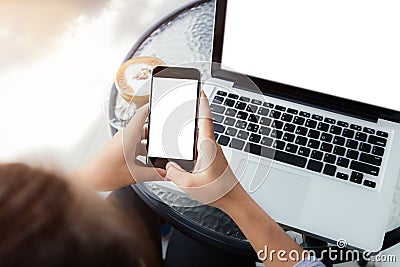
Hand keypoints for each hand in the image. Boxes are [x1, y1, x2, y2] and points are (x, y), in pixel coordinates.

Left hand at [71, 104, 165, 190]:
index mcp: (128, 136)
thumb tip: (166, 174)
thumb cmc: (102, 173)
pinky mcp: (120, 151)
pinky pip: (136, 148)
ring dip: (150, 148)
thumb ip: (153, 174)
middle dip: (157, 135)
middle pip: (146, 129)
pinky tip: (148, 166)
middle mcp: (125, 137)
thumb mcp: (134, 175)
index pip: (142, 114)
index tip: (162, 105)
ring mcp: (122, 143)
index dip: (153, 107)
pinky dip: (143, 155)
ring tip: (159, 157)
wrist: (86, 181)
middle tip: (167, 141)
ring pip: (141, 141)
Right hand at [165, 91, 242, 208]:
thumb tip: (167, 167)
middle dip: (191, 114)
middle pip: (199, 125)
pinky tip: (182, 152)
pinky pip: (198, 147)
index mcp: (208, 147)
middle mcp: (211, 147)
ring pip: (198, 137)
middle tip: (181, 105)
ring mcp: (212, 153)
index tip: (198, 90)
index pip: (205, 118)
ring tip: (175, 129)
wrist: (234, 200)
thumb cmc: (220, 192)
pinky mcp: (211, 160)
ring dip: (188, 132)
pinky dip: (189, 145)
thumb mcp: (190, 185)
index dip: (201, 103)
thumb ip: (174, 174)